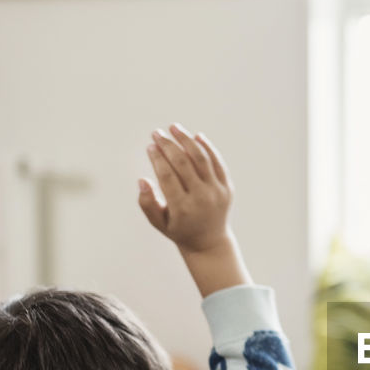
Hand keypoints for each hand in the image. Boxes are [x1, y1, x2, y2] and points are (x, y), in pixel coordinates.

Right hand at [139, 123, 233, 256]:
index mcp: (183, 208)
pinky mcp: (227, 188)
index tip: (150, 146)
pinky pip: (218, 163)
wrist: (209, 242)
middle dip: (168, 145)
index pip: (168, 176)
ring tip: (174, 128)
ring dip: (187, 140)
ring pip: (202, 159)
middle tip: (157, 133)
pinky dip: (208, 148)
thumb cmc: (178, 230)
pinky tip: (196, 136)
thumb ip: (147, 203)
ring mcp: (217, 192)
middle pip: (183, 164)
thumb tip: (142, 180)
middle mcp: (202, 198)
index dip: (157, 158)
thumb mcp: (158, 222)